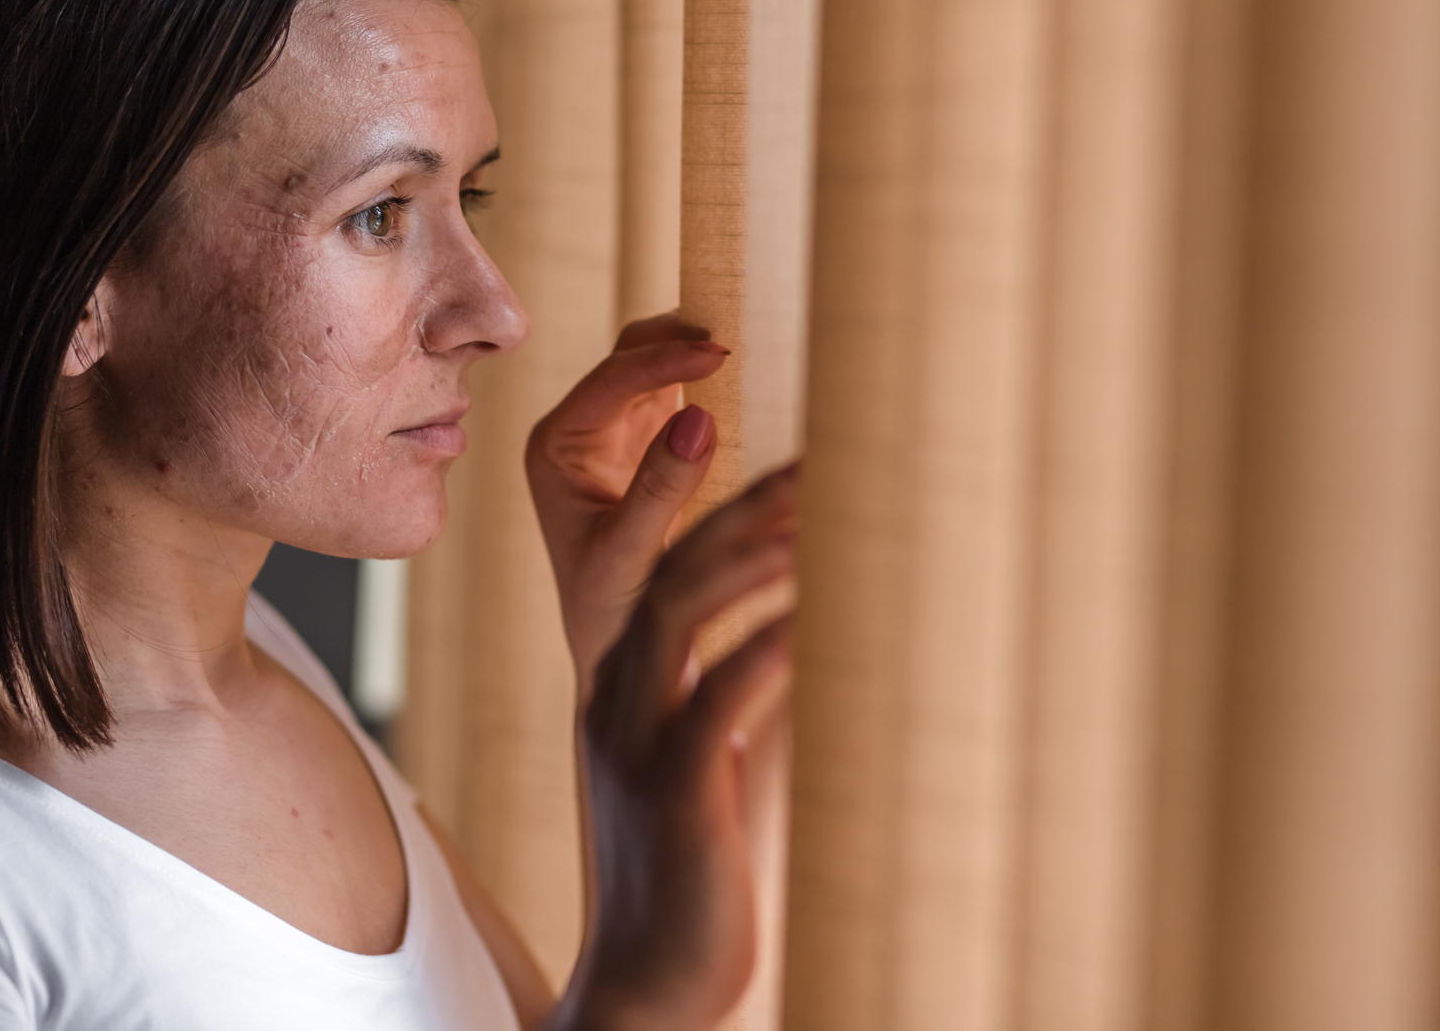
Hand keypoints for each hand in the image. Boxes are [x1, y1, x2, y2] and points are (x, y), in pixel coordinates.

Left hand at [526, 314, 730, 696]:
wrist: (619, 656)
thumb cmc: (612, 616)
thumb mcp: (633, 556)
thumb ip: (661, 489)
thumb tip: (699, 415)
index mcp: (555, 448)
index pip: (610, 380)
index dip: (665, 358)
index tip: (720, 353)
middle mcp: (578, 432)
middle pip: (629, 355)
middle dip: (680, 339)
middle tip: (741, 334)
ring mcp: (614, 436)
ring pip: (656, 366)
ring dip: (697, 352)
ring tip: (750, 341)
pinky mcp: (649, 448)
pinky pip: (680, 394)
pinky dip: (710, 381)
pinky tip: (748, 376)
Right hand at [546, 467, 796, 1030]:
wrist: (644, 990)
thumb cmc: (697, 878)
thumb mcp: (729, 769)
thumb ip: (762, 701)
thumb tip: (821, 633)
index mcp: (622, 687)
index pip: (661, 569)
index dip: (719, 508)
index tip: (788, 461)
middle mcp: (616, 700)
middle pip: (666, 570)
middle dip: (740, 508)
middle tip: (816, 460)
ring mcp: (637, 744)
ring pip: (679, 614)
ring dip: (754, 557)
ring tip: (818, 513)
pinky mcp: (674, 795)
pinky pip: (722, 700)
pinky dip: (774, 646)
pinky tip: (823, 612)